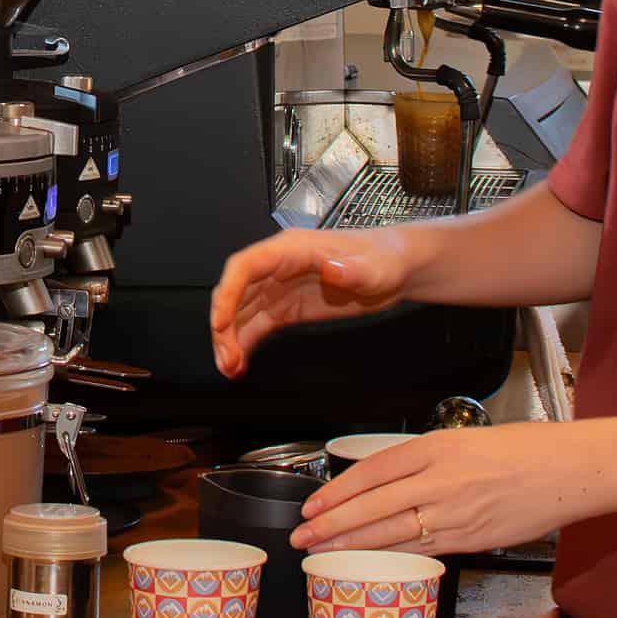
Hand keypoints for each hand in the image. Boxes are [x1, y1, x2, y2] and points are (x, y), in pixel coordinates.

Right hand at [209, 227, 416, 378]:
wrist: (396, 268)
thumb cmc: (384, 258)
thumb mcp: (375, 266)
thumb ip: (353, 269)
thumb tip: (333, 269)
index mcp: (292, 249)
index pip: (246, 266)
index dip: (227, 293)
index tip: (220, 323)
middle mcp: (278, 267)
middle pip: (235, 292)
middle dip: (224, 325)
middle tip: (226, 357)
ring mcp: (280, 288)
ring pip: (241, 312)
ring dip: (230, 339)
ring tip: (229, 367)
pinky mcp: (287, 308)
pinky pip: (257, 324)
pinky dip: (244, 343)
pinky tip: (240, 363)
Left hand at [292, 422, 608, 555]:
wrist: (566, 470)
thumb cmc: (522, 450)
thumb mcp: (464, 440)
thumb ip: (425, 461)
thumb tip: (388, 482)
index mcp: (435, 448)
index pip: (371, 472)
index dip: (337, 492)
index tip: (313, 505)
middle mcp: (440, 481)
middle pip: (372, 505)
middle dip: (332, 524)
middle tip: (302, 535)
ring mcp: (455, 513)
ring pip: (391, 532)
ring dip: (353, 545)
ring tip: (322, 552)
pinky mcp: (470, 539)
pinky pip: (422, 549)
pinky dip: (392, 556)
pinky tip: (370, 562)